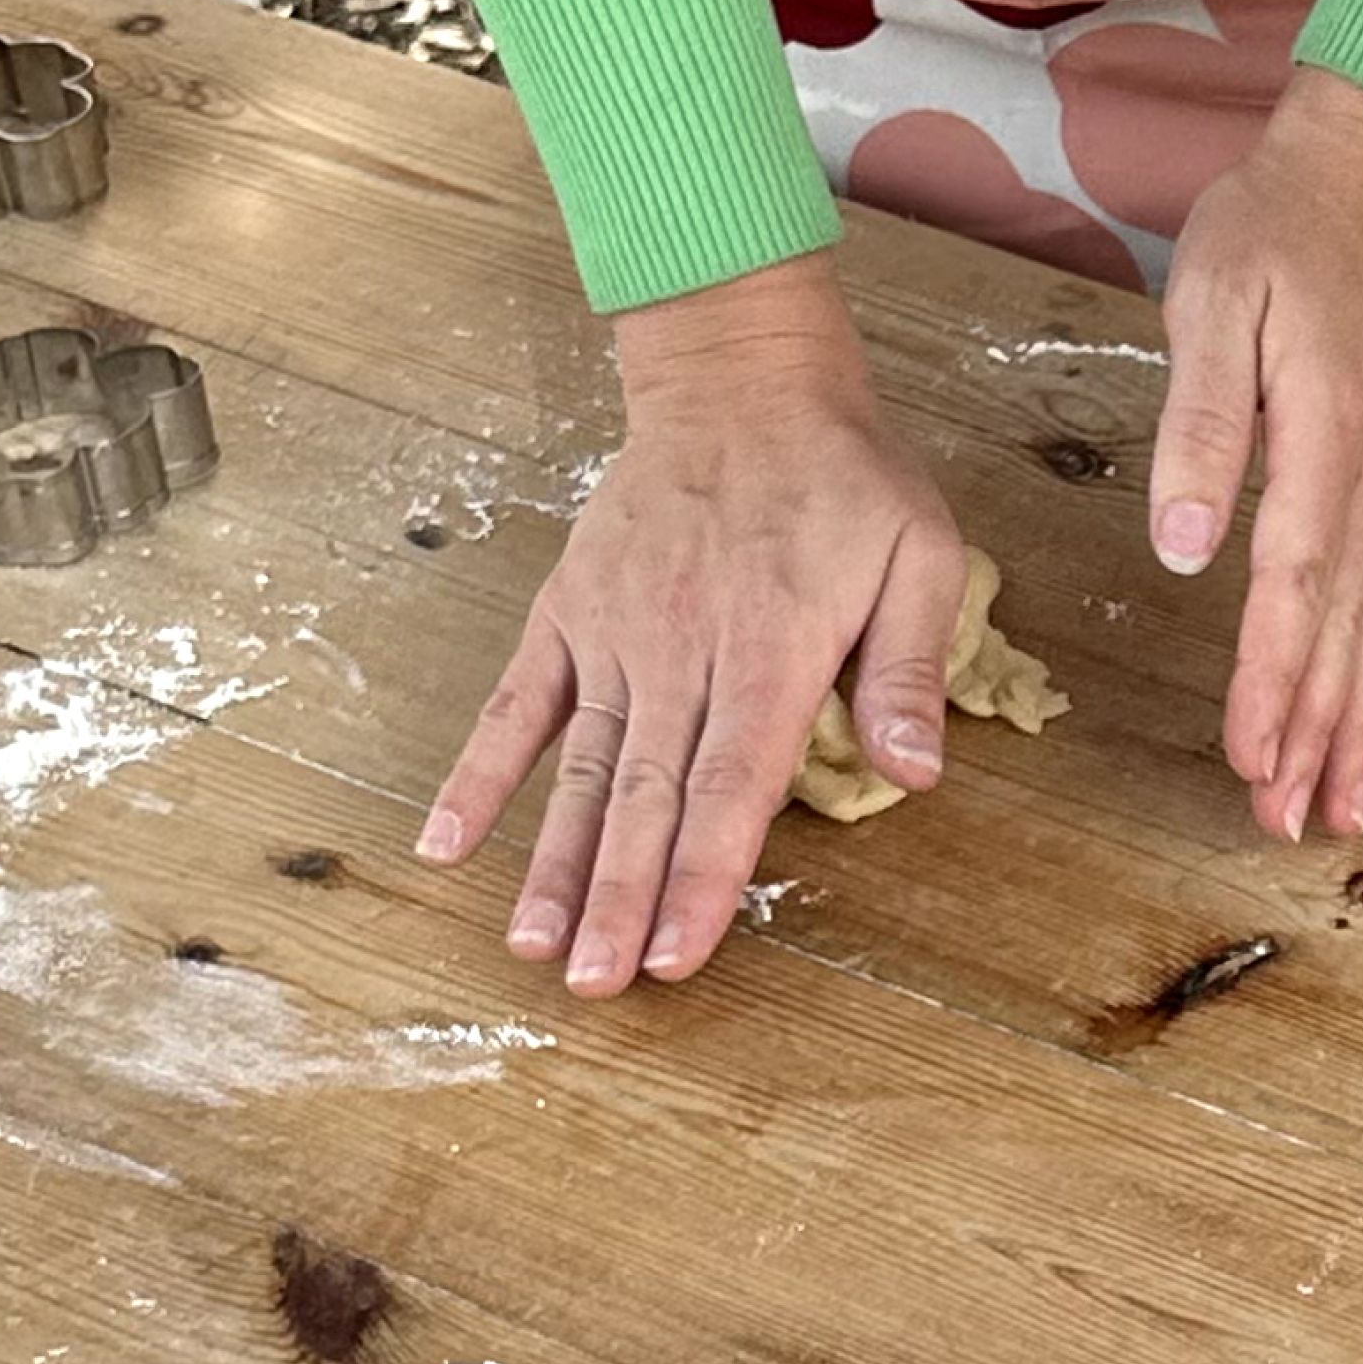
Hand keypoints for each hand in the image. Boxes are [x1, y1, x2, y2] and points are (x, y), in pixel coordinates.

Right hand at [420, 252, 972, 994]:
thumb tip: (916, 773)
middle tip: (595, 986)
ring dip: (552, 862)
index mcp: (770, 648)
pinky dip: (479, 774)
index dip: (704, 876)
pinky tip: (444, 842)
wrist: (740, 378)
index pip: (733, 786)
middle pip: (649, 797)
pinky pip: (515, 704)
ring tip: (532, 946)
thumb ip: (905, 668)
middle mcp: (681, 650)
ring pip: (583, 768)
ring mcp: (613, 633)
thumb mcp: (918, 554)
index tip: (675, 953)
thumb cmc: (842, 475)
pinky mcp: (568, 614)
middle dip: (619, 898)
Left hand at [1146, 66, 1362, 841]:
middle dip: (1316, 736)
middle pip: (1346, 634)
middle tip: (1283, 822)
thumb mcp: (1214, 307)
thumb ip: (1202, 430)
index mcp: (1327, 441)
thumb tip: (1184, 550)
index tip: (1251, 758)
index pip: (1293, 590)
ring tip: (1342, 812)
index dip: (1273, 684)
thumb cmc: (1275, 234)